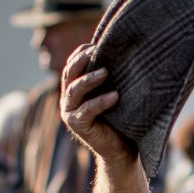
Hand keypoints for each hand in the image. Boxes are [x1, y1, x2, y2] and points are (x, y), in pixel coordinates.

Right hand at [59, 46, 131, 162]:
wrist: (121, 149)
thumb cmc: (121, 118)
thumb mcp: (114, 93)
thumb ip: (111, 77)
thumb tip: (124, 51)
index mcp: (75, 88)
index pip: (72, 64)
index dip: (81, 52)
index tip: (96, 43)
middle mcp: (69, 99)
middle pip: (69, 73)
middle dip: (81, 60)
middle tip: (97, 51)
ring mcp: (71, 112)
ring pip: (74, 90)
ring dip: (89, 79)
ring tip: (106, 72)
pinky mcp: (78, 125)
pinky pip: (87, 110)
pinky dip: (100, 101)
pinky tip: (115, 96)